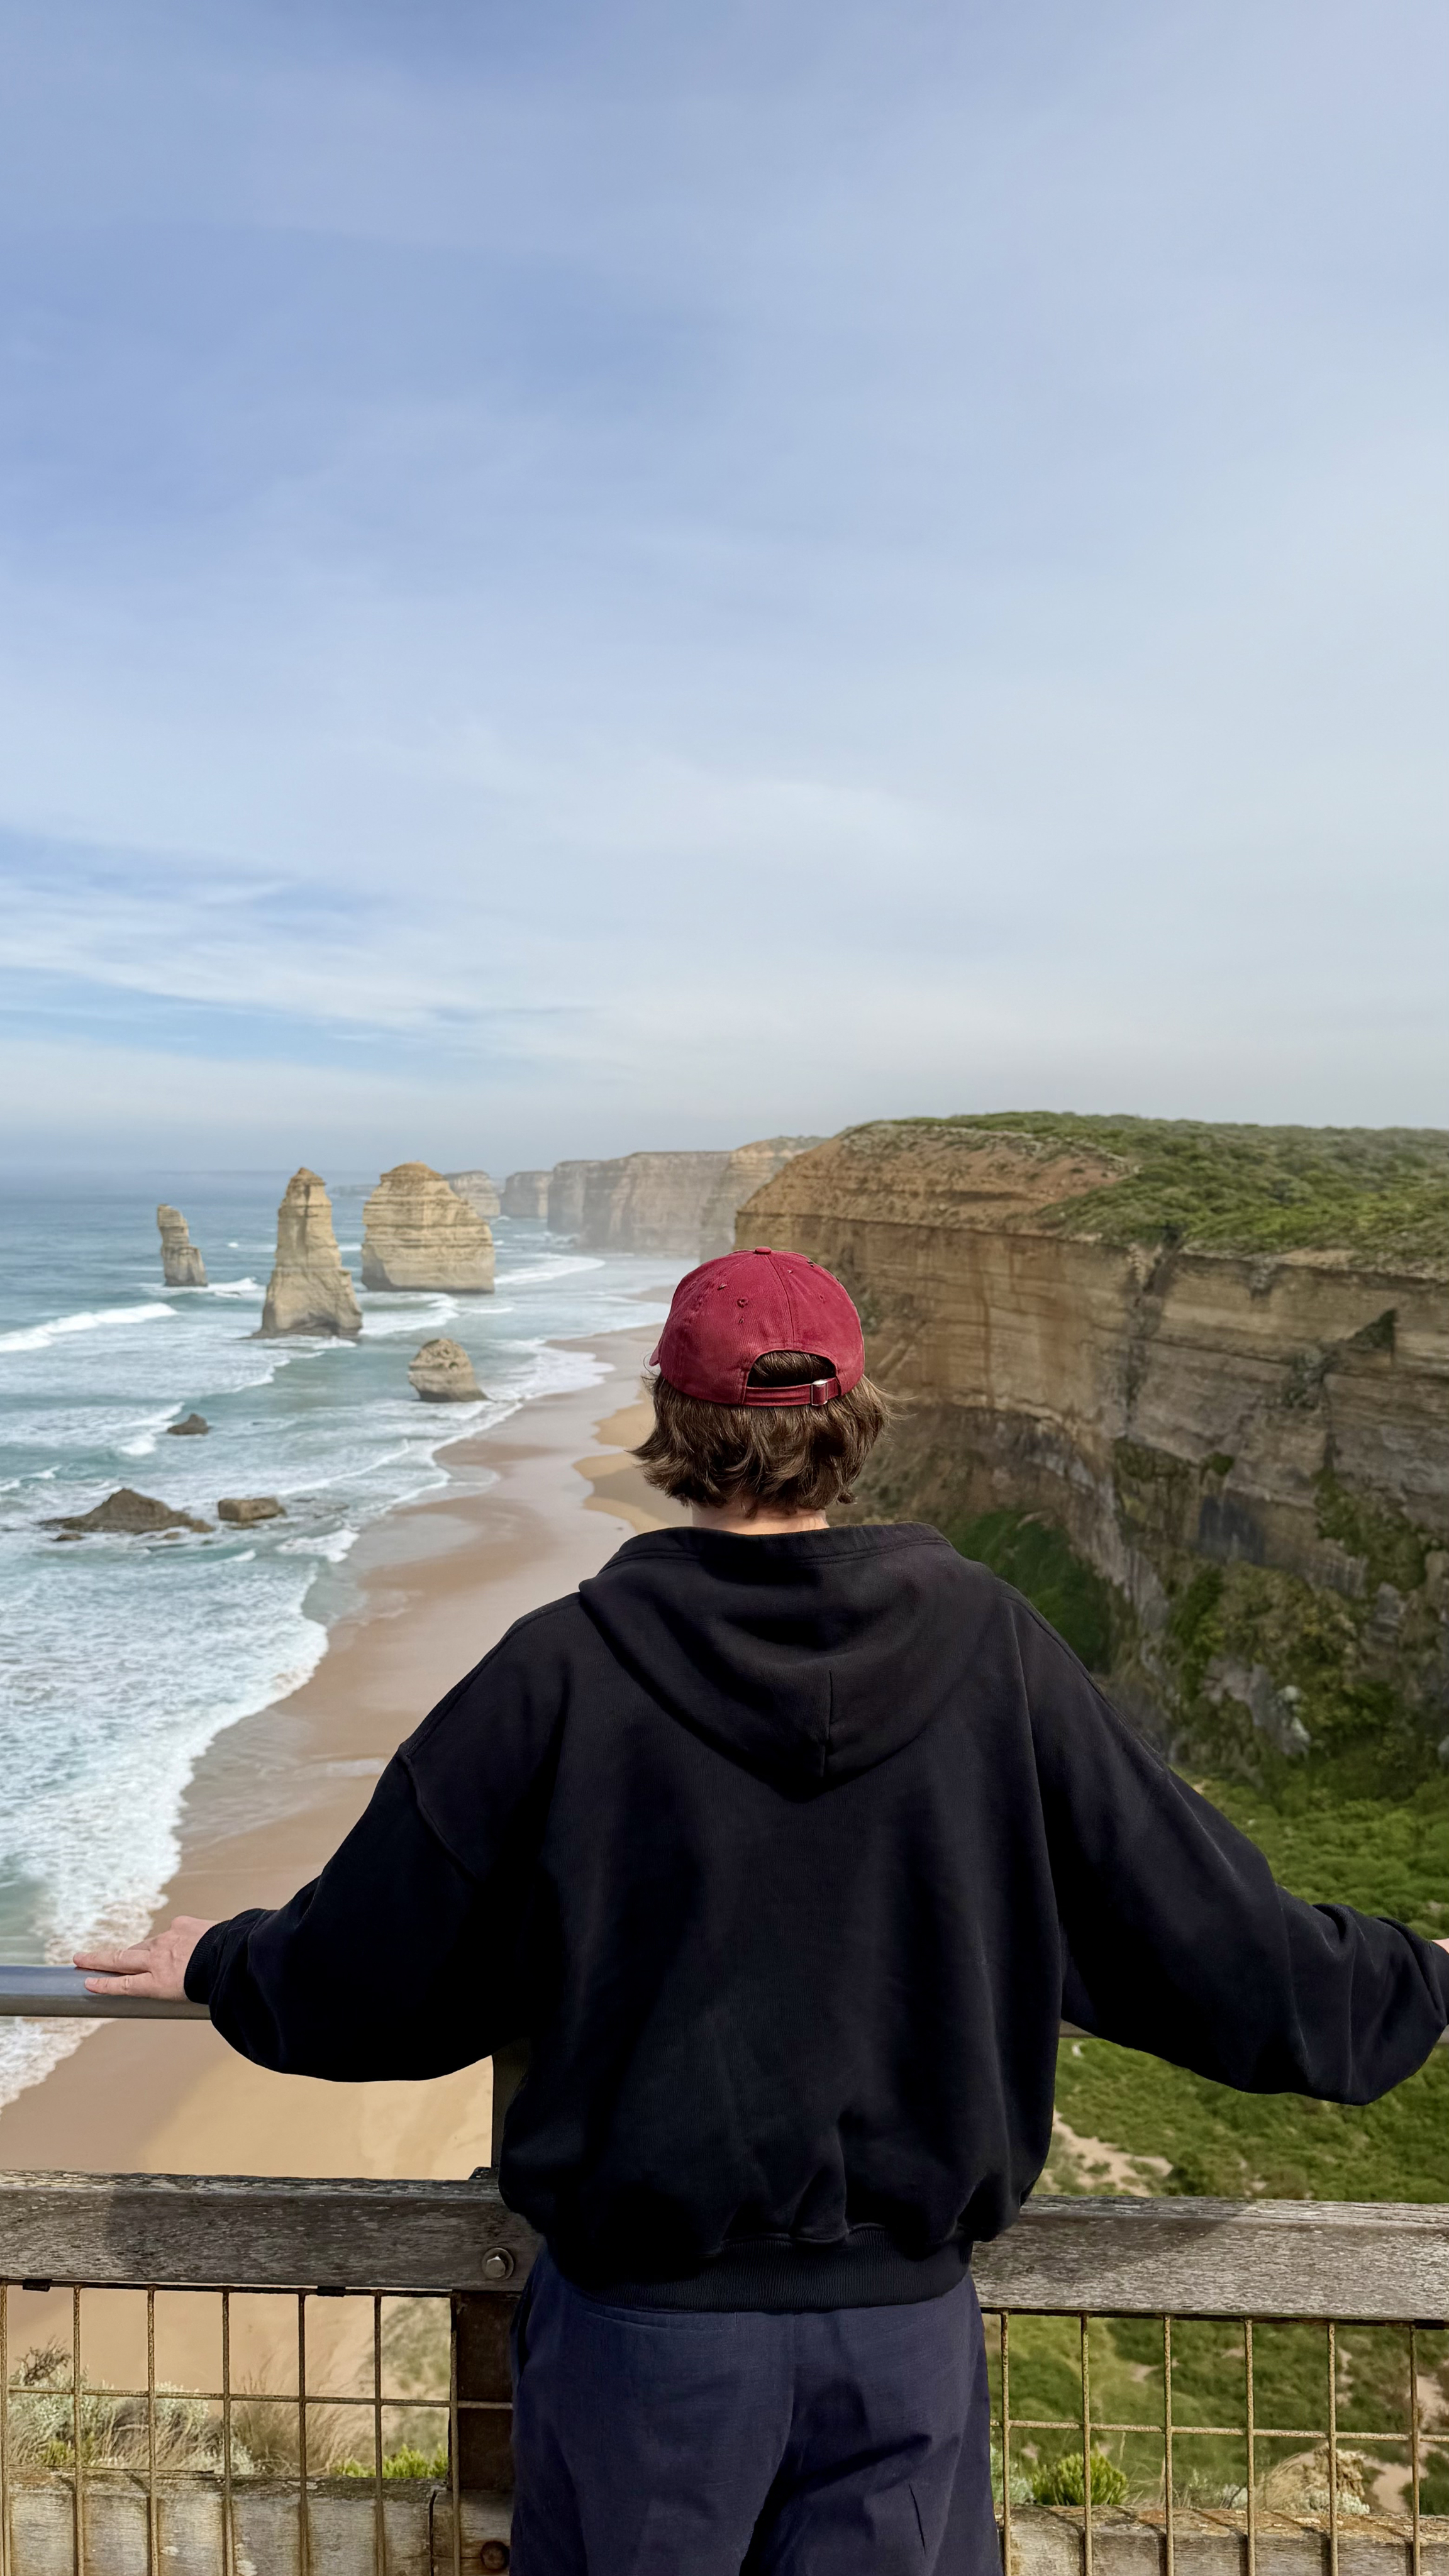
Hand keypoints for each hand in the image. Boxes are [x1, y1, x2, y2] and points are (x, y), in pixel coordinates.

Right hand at [74, 1916, 215, 2002]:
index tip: (86, 1983)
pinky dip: (171, 1940)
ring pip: (145, 1945)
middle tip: (79, 1958)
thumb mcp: (190, 2000)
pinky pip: (172, 1932)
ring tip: (130, 1957)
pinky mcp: (182, 1924)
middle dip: (97, 1960)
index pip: (123, 1986)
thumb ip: (175, 1990)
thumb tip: (173, 1985)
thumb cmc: (218, 1983)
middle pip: (120, 1959)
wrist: (236, 1956)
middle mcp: (158, 1960)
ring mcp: (168, 1940)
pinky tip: (180, 1944)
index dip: (103, 1985)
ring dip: (137, 1951)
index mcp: (159, 1983)